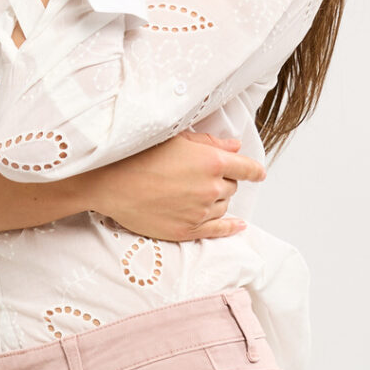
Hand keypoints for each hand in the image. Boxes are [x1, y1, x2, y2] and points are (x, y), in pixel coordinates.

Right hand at [91, 130, 264, 243]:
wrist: (111, 182)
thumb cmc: (138, 155)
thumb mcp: (176, 138)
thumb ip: (209, 143)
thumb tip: (233, 148)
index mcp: (212, 162)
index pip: (246, 168)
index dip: (254, 170)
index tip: (258, 173)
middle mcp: (211, 188)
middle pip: (232, 187)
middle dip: (224, 181)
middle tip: (202, 176)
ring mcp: (200, 212)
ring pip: (223, 207)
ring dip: (217, 200)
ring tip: (195, 192)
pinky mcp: (187, 230)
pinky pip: (217, 231)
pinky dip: (230, 228)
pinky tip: (237, 226)